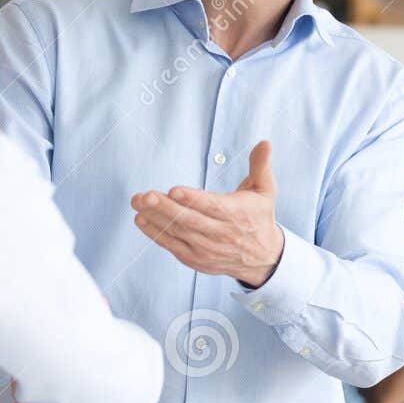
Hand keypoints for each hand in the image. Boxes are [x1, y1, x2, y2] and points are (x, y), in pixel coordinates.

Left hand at [131, 141, 284, 287]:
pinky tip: (142, 220)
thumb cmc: (259, 217)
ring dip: (156, 219)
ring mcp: (207, 248)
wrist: (263, 258)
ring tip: (138, 204)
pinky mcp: (197, 259)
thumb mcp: (265, 190)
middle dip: (165, 208)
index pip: (213, 207)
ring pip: (178, 233)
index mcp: (237, 214)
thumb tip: (265, 143)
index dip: (193, 199)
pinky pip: (173, 246)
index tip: (174, 191)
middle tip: (144, 196)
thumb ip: (261, 166)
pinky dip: (156, 234)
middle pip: (190, 220)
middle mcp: (221, 234)